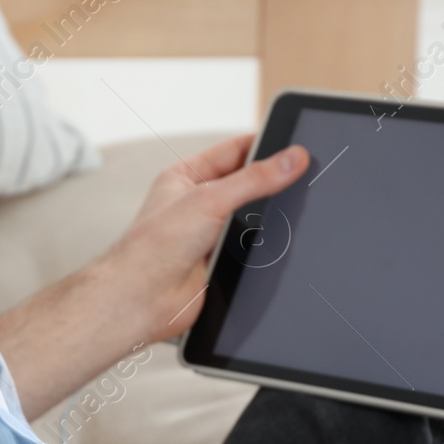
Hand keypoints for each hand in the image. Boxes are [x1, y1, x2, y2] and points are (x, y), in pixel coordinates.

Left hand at [0, 136, 308, 417]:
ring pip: (251, 217)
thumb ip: (254, 180)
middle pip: (246, 184)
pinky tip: (273, 243)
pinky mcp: (218, 262)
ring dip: (265, 219)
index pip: (234, 151)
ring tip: (288, 212)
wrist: (142, 299)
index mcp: (185, 177)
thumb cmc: (152, 247)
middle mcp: (196, 203)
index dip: (264, 145)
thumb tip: (290, 160)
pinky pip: (250, 247)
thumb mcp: (208, 199)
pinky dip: (262, 246)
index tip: (295, 144)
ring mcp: (208, 233)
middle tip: (301, 176)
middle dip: (270, 184)